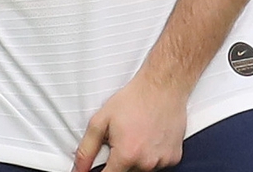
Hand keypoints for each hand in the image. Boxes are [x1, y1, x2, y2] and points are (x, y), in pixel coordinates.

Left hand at [71, 73, 186, 171]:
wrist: (162, 88)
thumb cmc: (133, 100)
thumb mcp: (100, 121)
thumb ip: (86, 149)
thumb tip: (79, 169)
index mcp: (127, 155)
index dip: (102, 171)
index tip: (103, 164)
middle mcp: (146, 163)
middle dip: (119, 161)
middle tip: (121, 140)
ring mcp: (162, 162)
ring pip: (141, 169)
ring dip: (136, 159)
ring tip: (136, 136)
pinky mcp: (174, 158)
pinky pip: (157, 165)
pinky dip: (151, 156)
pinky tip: (149, 138)